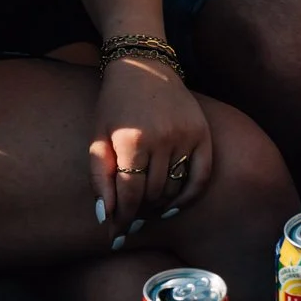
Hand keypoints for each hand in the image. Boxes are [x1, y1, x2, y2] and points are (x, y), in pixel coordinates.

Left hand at [89, 57, 214, 236]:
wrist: (145, 67)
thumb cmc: (115, 104)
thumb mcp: (98, 136)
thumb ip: (100, 176)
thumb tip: (105, 216)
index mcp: (131, 139)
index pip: (129, 192)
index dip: (122, 217)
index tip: (116, 234)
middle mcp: (162, 139)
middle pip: (152, 193)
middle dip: (138, 212)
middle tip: (129, 223)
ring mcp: (186, 137)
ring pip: (174, 188)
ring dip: (159, 205)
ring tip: (146, 211)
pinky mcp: (203, 135)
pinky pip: (201, 177)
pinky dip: (189, 197)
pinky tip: (174, 207)